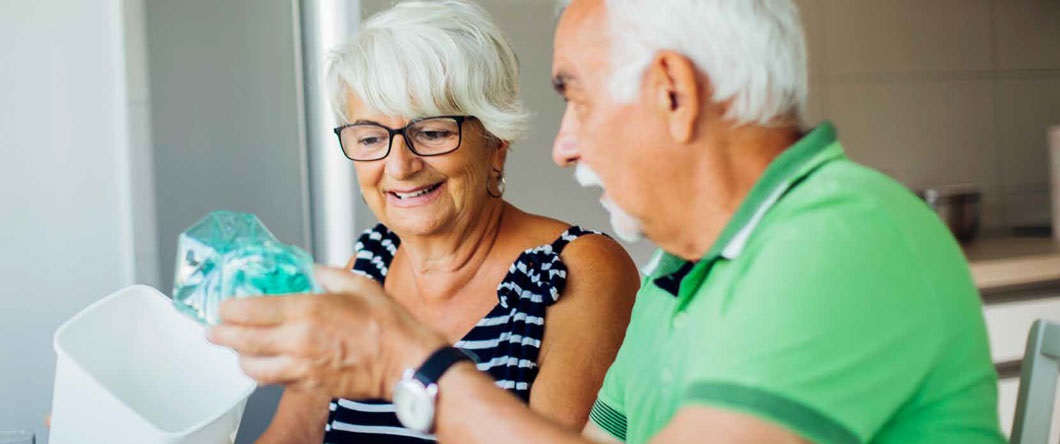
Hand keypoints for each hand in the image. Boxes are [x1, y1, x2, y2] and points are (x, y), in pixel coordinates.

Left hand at [207, 266, 445, 399]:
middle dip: (221, 334)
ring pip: (253, 368)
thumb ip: (329, 275)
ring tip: (236, 349)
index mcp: (308, 311)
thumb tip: (314, 270)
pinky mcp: (310, 385)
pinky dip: (263, 373)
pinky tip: (264, 365)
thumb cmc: (388, 326)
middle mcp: (299, 341)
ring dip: (239, 357)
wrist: (405, 362)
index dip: (229, 308)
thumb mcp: (359, 285)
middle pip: (242, 340)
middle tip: (212, 329)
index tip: (223, 305)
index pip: (252, 310)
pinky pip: (274, 382)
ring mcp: (302, 367)